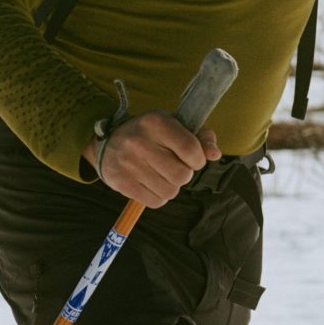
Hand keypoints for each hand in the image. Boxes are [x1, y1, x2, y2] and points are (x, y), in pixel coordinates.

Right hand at [82, 111, 221, 207]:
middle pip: (182, 175)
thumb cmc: (151, 133)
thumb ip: (200, 136)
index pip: (191, 149)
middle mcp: (140, 142)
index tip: (193, 158)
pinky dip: (159, 196)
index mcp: (156, 122)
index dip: (198, 159)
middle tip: (174, 166)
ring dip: (171, 186)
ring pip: (170, 191)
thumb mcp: (174, 124)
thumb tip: (215, 154)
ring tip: (161, 174)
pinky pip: (156, 202)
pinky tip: (151, 182)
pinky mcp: (121, 183)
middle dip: (184, 174)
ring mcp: (128, 163)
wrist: (109, 142)